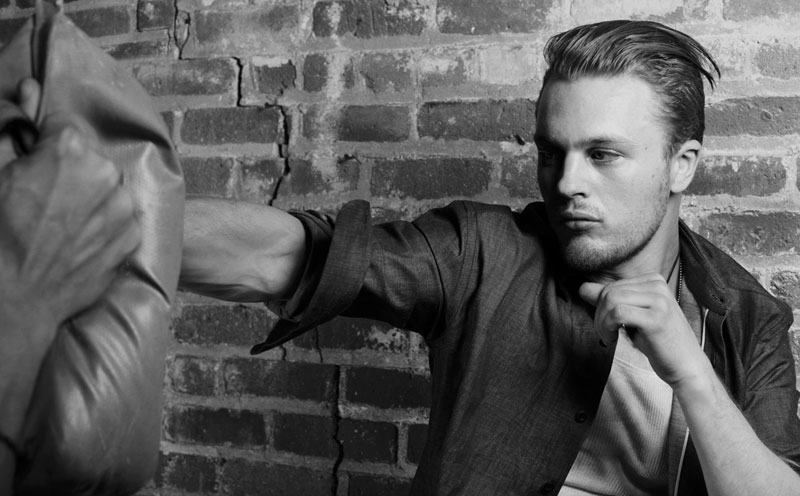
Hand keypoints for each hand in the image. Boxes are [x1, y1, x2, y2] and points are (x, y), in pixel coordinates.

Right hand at [0, 79, 140, 350]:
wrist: (15, 297)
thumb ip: (15, 127)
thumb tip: (31, 88)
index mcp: (72, 149)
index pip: (62, 123)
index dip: (43, 140)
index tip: (32, 157)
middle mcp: (107, 174)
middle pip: (88, 156)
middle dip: (68, 168)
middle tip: (41, 196)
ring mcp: (124, 208)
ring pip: (106, 186)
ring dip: (88, 195)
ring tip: (59, 221)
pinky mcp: (132, 238)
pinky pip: (119, 217)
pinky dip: (102, 222)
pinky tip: (76, 238)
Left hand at [579, 273, 707, 387]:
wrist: (687, 367)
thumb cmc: (659, 343)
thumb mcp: (632, 317)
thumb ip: (610, 301)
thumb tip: (583, 287)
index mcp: (653, 281)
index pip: (611, 286)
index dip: (600, 307)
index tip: (606, 326)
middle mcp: (658, 285)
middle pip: (608, 292)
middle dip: (598, 316)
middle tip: (605, 335)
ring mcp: (659, 300)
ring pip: (610, 300)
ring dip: (601, 323)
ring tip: (608, 338)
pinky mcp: (656, 317)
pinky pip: (617, 313)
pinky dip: (608, 328)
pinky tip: (613, 340)